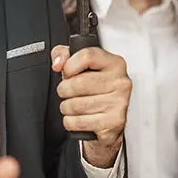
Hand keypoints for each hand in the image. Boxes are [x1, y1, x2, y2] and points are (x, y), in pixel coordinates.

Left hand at [52, 45, 130, 167]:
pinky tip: (76, 117)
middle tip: (66, 91)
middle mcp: (120, 82)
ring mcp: (118, 102)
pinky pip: (79, 122)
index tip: (67, 73)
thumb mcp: (81, 65)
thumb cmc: (95, 87)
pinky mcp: (113, 122)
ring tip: (71, 105)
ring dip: (66, 107)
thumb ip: (65, 55)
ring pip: (76, 105)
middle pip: (78, 83)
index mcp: (114, 63)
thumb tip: (58, 63)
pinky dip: (70, 121)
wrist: (110, 116)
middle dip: (64, 89)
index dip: (69, 66)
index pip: (87, 56)